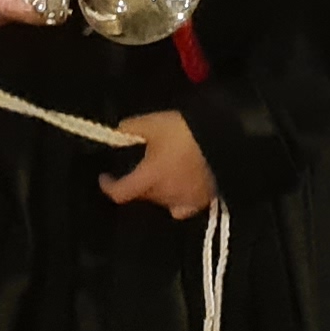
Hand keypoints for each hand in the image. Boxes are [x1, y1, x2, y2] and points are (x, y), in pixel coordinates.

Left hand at [98, 109, 216, 217]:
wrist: (224, 140)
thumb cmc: (185, 132)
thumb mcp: (153, 123)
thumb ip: (131, 128)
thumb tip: (118, 132)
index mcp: (149, 178)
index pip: (120, 193)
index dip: (108, 186)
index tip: (105, 177)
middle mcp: (164, 194)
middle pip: (142, 196)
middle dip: (136, 183)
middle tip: (141, 166)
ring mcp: (184, 201)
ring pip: (161, 200)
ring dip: (157, 189)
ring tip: (163, 173)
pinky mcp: (203, 201)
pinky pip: (183, 207)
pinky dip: (178, 200)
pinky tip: (180, 189)